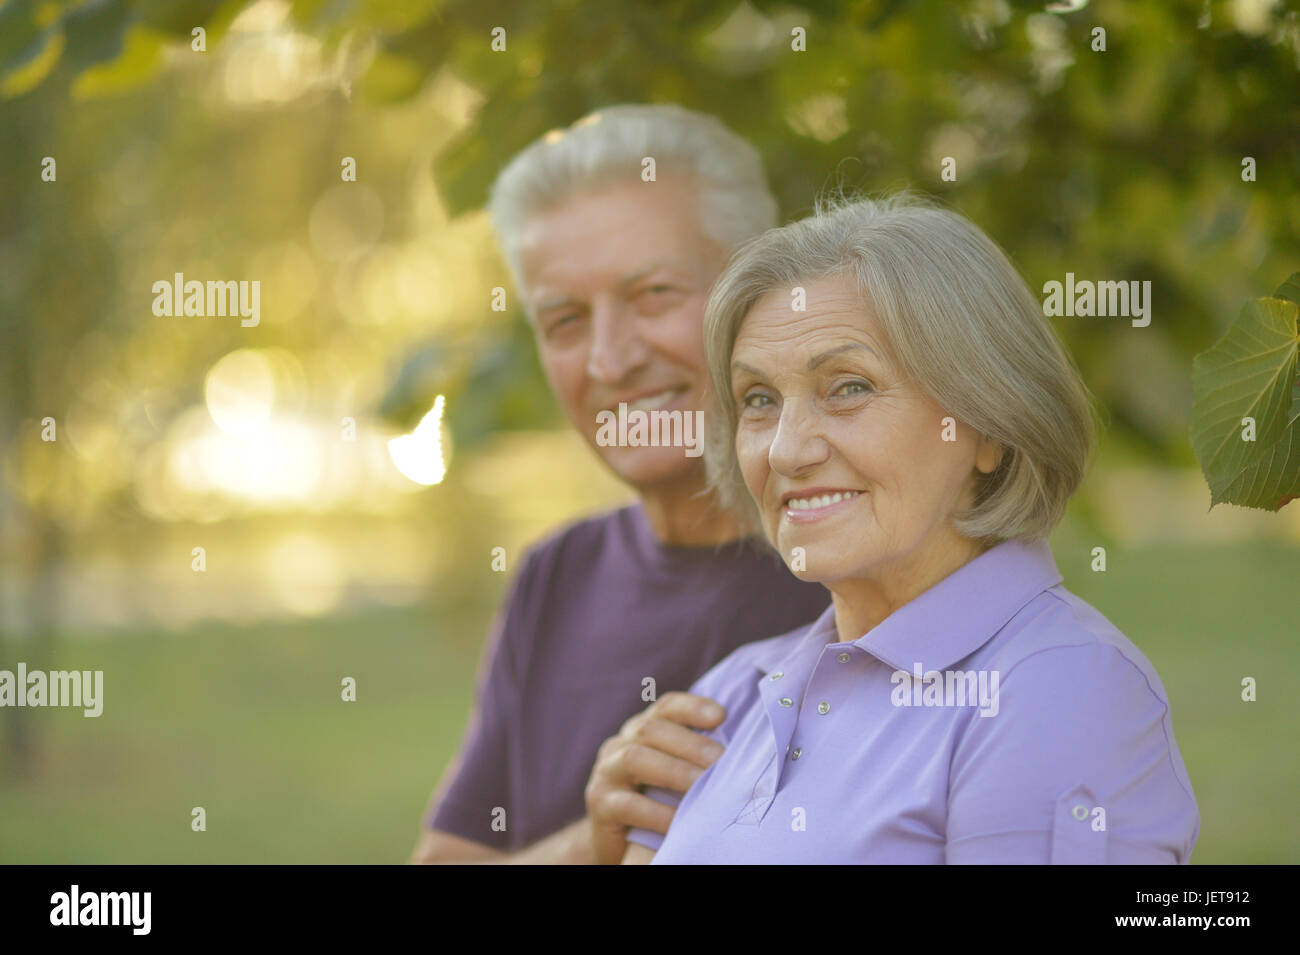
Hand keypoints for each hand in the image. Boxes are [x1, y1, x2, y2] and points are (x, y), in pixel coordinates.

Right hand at [585, 691, 726, 864]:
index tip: (721, 715)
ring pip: (634, 758)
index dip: (693, 707)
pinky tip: (679, 821)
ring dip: (673, 770)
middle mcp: (620, 744)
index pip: (666, 706)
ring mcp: (605, 772)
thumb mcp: (675, 775)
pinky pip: (627, 804)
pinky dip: (656, 811)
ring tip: (702, 784)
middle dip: (690, 743)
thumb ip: (697, 759)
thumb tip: (746, 753)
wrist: (618, 842)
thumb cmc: (658, 802)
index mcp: (642, 730)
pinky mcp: (598, 804)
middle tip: (721, 759)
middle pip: (651, 730)